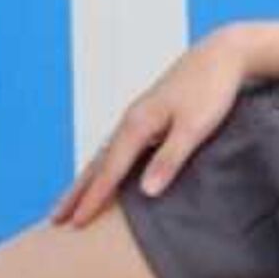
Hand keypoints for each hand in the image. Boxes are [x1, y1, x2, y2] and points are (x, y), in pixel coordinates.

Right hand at [49, 30, 252, 229]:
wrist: (223, 54)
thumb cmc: (212, 89)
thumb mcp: (195, 127)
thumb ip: (170, 158)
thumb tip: (146, 192)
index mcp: (138, 124)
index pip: (110, 170)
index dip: (93, 198)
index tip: (77, 224)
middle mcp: (131, 120)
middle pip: (97, 163)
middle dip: (76, 192)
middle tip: (55, 219)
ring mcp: (138, 117)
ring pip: (104, 154)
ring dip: (86, 179)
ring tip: (71, 201)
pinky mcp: (149, 116)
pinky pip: (116, 147)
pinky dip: (104, 165)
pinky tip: (105, 173)